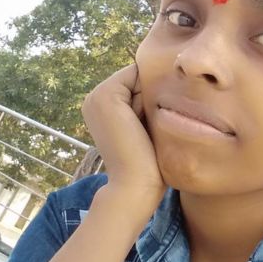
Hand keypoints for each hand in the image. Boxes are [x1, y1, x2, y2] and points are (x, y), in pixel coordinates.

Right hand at [81, 64, 165, 209]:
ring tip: (146, 126)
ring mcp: (97, 95)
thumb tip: (168, 80)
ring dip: (152, 95)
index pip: (138, 83)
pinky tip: (145, 120)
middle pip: (139, 78)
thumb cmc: (149, 163)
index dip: (153, 98)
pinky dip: (150, 94)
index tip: (152, 127)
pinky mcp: (106, 95)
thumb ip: (147, 103)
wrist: (136, 185)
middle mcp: (95, 97)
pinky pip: (138, 76)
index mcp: (102, 106)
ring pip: (140, 76)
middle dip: (153, 95)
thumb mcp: (147, 126)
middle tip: (148, 129)